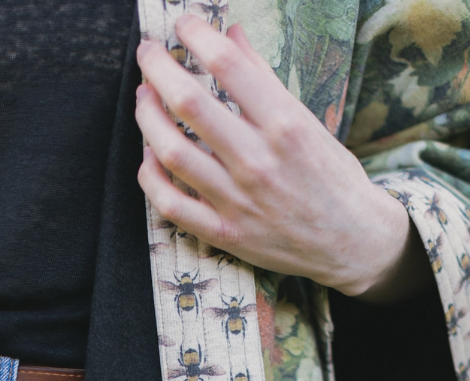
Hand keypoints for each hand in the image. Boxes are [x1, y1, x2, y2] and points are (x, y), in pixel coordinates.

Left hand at [135, 18, 431, 302]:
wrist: (351, 242)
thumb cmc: (331, 176)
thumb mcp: (307, 121)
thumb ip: (265, 79)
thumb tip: (232, 36)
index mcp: (284, 124)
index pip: (227, 65)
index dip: (197, 35)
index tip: (184, 24)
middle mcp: (257, 161)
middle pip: (189, 103)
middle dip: (158, 69)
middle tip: (148, 53)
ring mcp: (237, 200)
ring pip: (171, 152)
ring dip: (147, 117)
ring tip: (144, 97)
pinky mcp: (223, 233)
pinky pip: (170, 203)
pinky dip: (151, 176)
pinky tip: (149, 156)